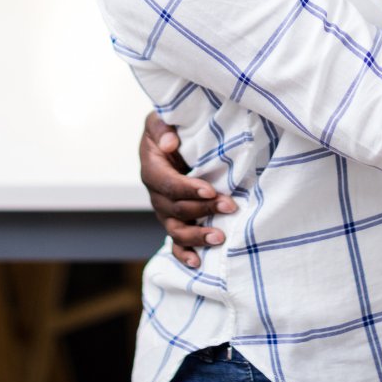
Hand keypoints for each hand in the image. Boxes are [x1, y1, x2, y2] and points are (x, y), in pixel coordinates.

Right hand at [139, 113, 236, 267]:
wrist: (171, 139)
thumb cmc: (170, 127)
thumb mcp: (161, 119)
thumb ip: (162, 128)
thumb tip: (170, 144)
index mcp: (151, 168)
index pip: (167, 183)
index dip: (188, 189)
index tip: (210, 190)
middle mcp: (155, 193)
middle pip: (175, 208)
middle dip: (203, 209)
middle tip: (230, 206)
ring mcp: (164, 210)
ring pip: (176, 230)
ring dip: (197, 236)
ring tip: (219, 238)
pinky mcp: (174, 220)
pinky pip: (175, 242)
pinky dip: (184, 254)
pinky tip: (198, 263)